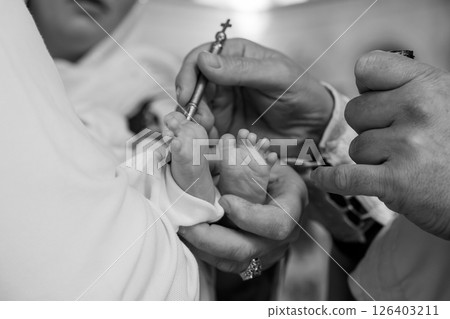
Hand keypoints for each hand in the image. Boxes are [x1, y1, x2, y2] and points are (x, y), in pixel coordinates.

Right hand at [176, 38, 333, 157]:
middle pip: (192, 87)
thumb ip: (241, 69)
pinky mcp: (225, 127)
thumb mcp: (275, 76)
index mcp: (236, 57)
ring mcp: (223, 104)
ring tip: (208, 132)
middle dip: (190, 104)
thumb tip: (204, 60)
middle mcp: (224, 79)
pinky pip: (205, 131)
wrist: (314, 128)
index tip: (187, 94)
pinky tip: (211, 142)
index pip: (200, 58)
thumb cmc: (301, 94)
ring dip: (195, 122)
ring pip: (195, 111)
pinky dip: (202, 137)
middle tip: (200, 120)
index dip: (189, 74)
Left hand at [179, 163, 307, 272]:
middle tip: (185, 224)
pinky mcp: (249, 259)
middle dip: (210, 239)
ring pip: (230, 262)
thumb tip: (224, 142)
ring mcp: (265, 252)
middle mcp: (280, 238)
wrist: (282, 194)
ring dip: (201, 247)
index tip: (224, 201)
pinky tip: (188, 236)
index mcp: (291, 210)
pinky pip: (224, 262)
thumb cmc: (274, 172)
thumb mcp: (270, 160)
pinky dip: (203, 250)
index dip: (248, 216)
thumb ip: (250, 157)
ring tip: (181, 229)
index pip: (276, 224)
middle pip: (245, 250)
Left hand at [311, 51, 449, 239]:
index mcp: (427, 84)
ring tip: (404, 165)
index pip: (368, 67)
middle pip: (354, 112)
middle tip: (398, 142)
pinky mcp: (396, 182)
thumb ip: (407, 87)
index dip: (367, 86)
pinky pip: (344, 177)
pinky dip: (330, 180)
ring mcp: (406, 146)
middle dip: (368, 128)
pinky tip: (321, 178)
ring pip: (355, 147)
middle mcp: (417, 109)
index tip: (375, 99)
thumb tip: (365, 84)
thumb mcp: (445, 100)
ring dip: (371, 160)